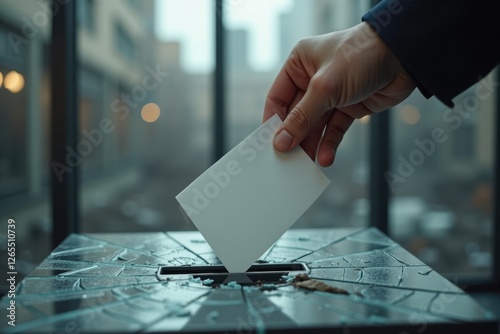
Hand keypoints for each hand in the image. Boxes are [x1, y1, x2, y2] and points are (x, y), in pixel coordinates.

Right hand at [263, 22, 415, 166]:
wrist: (404, 57)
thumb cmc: (360, 56)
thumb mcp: (324, 88)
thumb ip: (301, 117)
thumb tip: (281, 142)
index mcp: (299, 64)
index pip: (277, 98)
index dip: (273, 122)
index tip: (269, 145)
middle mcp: (312, 79)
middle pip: (296, 115)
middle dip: (294, 137)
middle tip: (288, 160)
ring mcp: (332, 94)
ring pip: (315, 125)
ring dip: (311, 145)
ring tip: (306, 165)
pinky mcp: (350, 107)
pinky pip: (334, 129)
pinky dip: (329, 144)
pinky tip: (326, 158)